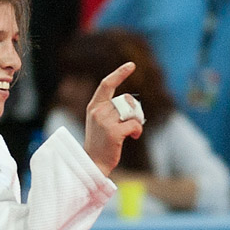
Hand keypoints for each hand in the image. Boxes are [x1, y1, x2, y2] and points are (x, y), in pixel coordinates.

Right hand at [83, 62, 144, 176]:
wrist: (92, 163)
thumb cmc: (100, 143)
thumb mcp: (100, 121)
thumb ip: (110, 109)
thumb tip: (130, 100)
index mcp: (93, 107)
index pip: (106, 84)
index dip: (119, 73)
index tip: (131, 65)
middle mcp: (97, 111)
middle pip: (126, 100)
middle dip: (133, 110)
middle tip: (131, 122)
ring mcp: (104, 122)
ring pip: (132, 112)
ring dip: (136, 121)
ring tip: (130, 132)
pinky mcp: (113, 132)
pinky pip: (134, 124)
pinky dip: (137, 131)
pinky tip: (133, 137)